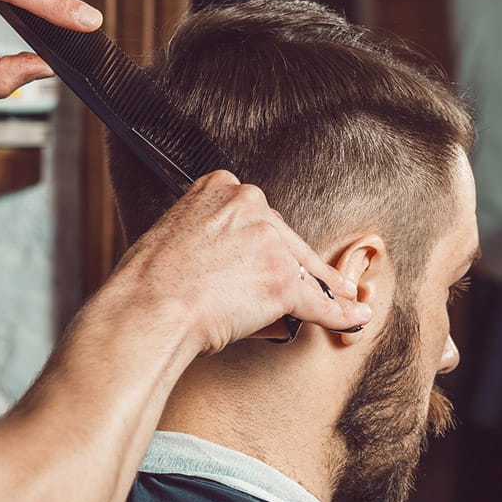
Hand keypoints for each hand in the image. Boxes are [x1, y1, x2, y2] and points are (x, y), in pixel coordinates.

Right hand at [105, 171, 372, 355]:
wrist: (147, 313)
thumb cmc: (146, 286)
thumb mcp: (173, 235)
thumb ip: (208, 236)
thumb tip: (233, 264)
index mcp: (219, 186)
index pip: (259, 217)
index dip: (267, 246)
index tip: (270, 259)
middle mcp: (249, 204)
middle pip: (287, 241)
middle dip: (296, 268)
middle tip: (311, 287)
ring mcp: (269, 242)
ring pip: (304, 270)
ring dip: (319, 291)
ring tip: (340, 301)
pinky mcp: (282, 281)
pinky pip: (319, 302)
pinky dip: (340, 314)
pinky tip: (355, 315)